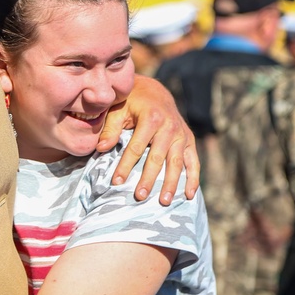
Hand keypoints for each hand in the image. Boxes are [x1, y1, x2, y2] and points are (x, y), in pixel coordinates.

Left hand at [98, 76, 198, 204]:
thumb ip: (110, 129)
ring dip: (172, 183)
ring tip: (164, 202)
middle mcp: (169, 126)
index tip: (116, 182)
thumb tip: (101, 148)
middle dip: (148, 179)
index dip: (125, 166)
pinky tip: (189, 195)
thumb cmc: (131, 103)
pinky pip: (193, 161)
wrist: (154, 92)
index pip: (136, 148)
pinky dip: (193, 178)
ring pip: (177, 162)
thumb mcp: (118, 111)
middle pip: (158, 158)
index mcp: (151, 117)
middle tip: (139, 197)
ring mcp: (181, 134)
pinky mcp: (189, 139)